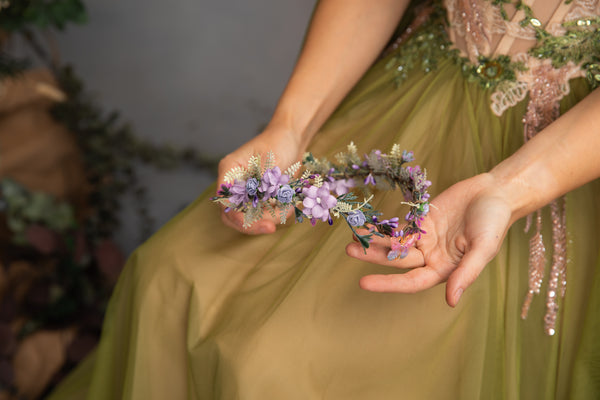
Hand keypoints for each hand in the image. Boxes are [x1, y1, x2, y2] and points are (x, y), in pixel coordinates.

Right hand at [217, 127, 304, 233]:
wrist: (291, 139)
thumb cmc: (278, 142)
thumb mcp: (270, 159)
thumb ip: (262, 180)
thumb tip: (257, 199)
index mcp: (230, 170)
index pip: (224, 200)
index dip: (237, 215)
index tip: (256, 221)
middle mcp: (233, 183)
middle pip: (232, 214)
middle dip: (252, 224)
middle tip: (271, 227)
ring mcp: (245, 192)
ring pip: (248, 217)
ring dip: (268, 218)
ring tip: (288, 209)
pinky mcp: (257, 198)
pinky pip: (262, 214)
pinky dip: (276, 214)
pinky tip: (289, 205)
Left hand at [346, 173, 513, 305]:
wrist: (495, 193)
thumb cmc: (494, 223)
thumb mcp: (483, 249)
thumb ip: (466, 274)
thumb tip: (451, 301)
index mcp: (444, 270)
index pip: (411, 282)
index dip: (387, 283)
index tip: (363, 283)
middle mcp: (431, 258)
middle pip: (397, 261)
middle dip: (373, 256)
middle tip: (349, 250)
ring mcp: (425, 239)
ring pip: (394, 243)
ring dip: (373, 240)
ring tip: (352, 236)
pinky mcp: (421, 220)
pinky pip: (398, 226)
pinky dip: (382, 226)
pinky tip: (364, 224)